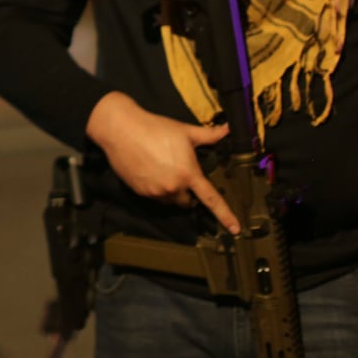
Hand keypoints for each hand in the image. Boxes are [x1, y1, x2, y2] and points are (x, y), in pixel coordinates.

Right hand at [86, 91, 238, 234]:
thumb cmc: (155, 128)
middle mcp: (173, 187)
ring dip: (171, 191)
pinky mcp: (141, 192)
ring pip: (170, 200)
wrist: (122, 130)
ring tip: (163, 169)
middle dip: (187, 192)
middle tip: (180, 172)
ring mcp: (155, 192)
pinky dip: (156, 188)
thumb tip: (228, 129)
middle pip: (187, 202)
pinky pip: (155, 197)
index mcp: (188, 173)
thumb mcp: (185, 131)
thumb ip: (209, 135)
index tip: (236, 230)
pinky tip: (150, 171)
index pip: (211, 199)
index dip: (226, 216)